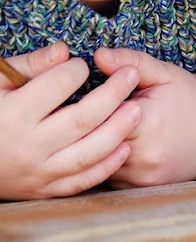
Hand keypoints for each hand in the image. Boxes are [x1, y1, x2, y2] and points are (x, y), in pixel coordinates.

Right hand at [0, 42, 141, 198]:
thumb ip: (30, 65)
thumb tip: (64, 51)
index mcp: (13, 115)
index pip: (58, 86)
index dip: (77, 69)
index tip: (83, 64)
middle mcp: (27, 148)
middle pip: (83, 119)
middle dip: (114, 94)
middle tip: (132, 75)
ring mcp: (37, 173)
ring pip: (88, 154)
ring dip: (118, 131)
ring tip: (137, 110)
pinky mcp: (44, 191)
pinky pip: (81, 182)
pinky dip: (107, 166)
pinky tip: (125, 146)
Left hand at [93, 47, 195, 187]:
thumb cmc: (191, 98)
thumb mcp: (165, 74)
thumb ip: (132, 62)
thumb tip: (98, 55)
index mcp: (148, 122)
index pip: (98, 114)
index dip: (92, 103)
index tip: (93, 93)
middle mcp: (143, 156)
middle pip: (93, 141)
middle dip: (89, 125)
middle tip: (89, 112)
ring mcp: (141, 177)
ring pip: (96, 161)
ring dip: (94, 145)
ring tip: (104, 126)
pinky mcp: (138, 190)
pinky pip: (107, 176)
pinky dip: (105, 161)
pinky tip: (115, 145)